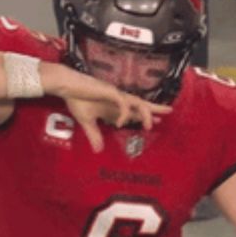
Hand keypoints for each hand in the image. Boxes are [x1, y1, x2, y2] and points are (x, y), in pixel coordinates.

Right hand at [46, 65, 172, 152]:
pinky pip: (123, 103)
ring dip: (146, 113)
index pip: (133, 111)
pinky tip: (122, 123)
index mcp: (113, 105)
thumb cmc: (75, 98)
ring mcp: (115, 95)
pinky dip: (125, 114)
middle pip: (140, 104)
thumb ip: (93, 134)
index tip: (155, 123)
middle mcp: (117, 100)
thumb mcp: (86, 121)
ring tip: (151, 125)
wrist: (67, 86)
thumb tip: (98, 150)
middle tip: (169, 111)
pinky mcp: (110, 92)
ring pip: (137, 103)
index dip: (143, 117)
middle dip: (154, 109)